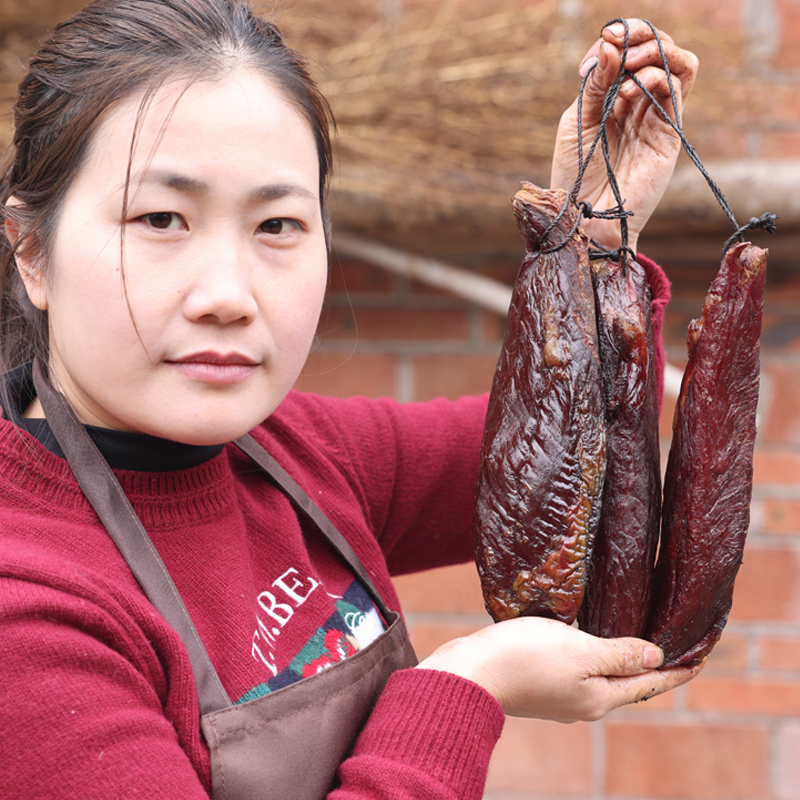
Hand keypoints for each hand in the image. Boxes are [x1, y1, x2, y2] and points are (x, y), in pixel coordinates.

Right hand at [416, 616, 701, 721]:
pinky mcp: (539, 682)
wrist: (469, 672)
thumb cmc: (524, 658)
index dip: (675, 671)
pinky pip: (577, 669)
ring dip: (620, 660)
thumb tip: (656, 658)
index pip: (648, 685)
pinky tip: (585, 640)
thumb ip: (618, 655)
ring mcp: (560, 695)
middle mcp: (583, 702)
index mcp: (598, 697)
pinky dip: (591, 656)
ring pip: (601, 676)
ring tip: (633, 640)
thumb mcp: (578, 651)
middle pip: (626, 684)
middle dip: (650, 667)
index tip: (699, 659)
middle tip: (671, 645)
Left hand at [550, 19, 698, 253]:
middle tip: (617, 41)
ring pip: (676, 63)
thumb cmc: (576, 175)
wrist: (586, 218)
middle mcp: (637, 104)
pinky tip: (632, 89)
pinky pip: (677, 90)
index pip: (628, 52)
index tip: (601, 43)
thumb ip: (594, 85)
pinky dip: (657, 77)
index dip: (618, 38)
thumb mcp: (576, 122)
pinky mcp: (669, 134)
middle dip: (639, 35)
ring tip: (630, 63)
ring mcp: (656, 117)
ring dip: (655, 49)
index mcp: (613, 99)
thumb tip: (609, 44)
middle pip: (656, 49)